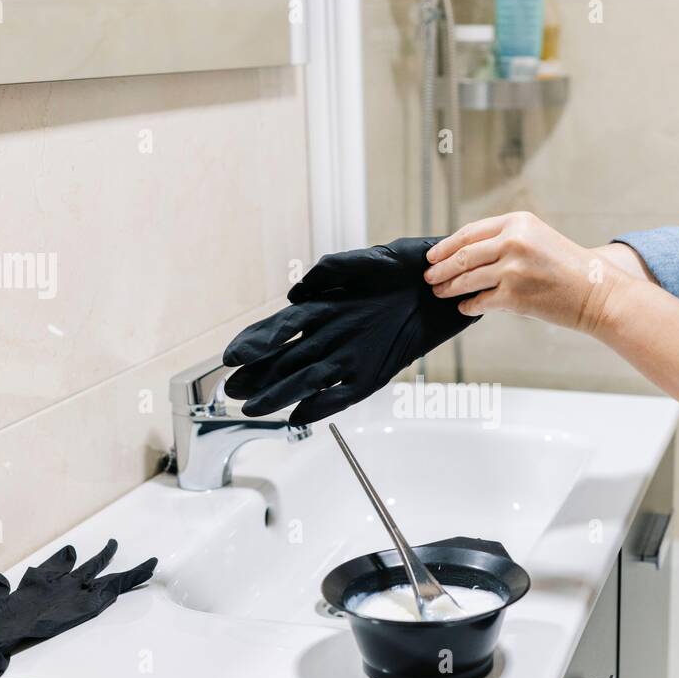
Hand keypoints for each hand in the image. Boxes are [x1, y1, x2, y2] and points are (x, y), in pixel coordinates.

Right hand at [222, 238, 479, 424]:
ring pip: (306, 377)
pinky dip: (323, 405)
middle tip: (231, 391)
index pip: (278, 328)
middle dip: (257, 376)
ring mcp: (350, 355)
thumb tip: (297, 292)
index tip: (232, 355)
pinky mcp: (373, 373)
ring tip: (254, 406)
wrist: (447, 284)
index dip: (254, 341)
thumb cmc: (407, 268)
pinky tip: (302, 416)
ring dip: (280, 393)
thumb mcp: (367, 261)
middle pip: (285, 359)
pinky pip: (343, 394)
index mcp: (323, 306)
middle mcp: (331, 333)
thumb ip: (331, 271)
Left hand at [424, 212, 622, 333]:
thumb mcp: (537, 238)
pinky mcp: (514, 295)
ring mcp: (512, 269)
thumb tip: (466, 255)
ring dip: (449, 287)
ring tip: (439, 291)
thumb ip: (505, 241)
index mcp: (517, 222)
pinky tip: (464, 306)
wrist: (596, 292)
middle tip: (429, 276)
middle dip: (441, 268)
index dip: (446, 245)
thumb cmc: (567, 268)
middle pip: (463, 255)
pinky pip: (480, 301)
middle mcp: (513, 241)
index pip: (470, 232)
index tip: (433, 255)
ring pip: (466, 279)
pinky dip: (468, 305)